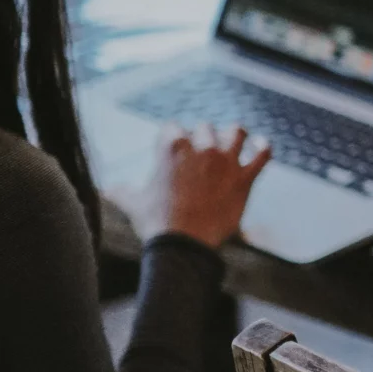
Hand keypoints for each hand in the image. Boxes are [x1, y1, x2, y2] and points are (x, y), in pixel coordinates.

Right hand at [133, 124, 270, 249]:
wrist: (183, 244)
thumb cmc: (155, 223)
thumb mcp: (132, 202)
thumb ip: (122, 191)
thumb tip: (108, 189)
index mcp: (171, 147)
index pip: (172, 127)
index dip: (172, 137)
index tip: (173, 148)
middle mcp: (201, 147)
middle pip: (204, 127)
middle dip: (202, 137)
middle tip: (201, 152)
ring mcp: (226, 161)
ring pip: (236, 132)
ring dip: (233, 135)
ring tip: (233, 141)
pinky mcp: (245, 178)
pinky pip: (262, 154)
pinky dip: (264, 147)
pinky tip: (261, 146)